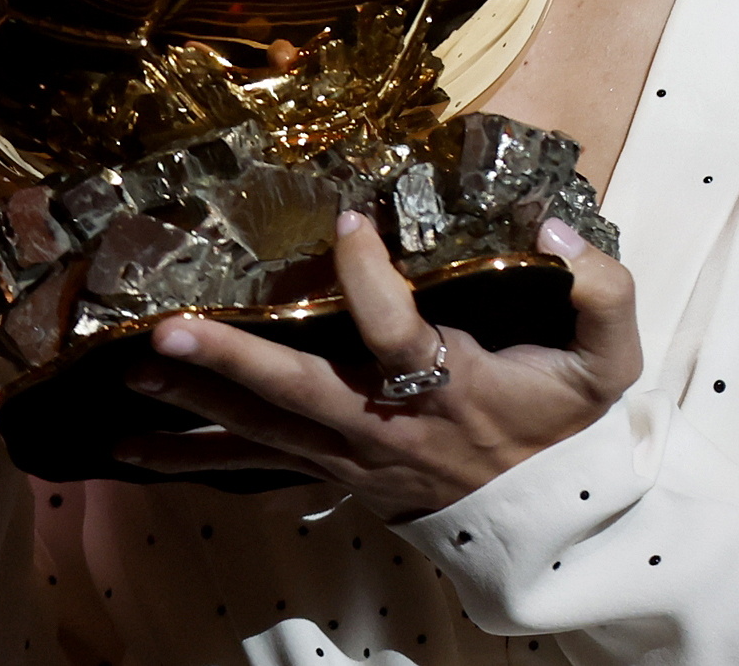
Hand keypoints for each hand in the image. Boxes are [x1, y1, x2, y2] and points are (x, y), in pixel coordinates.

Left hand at [113, 211, 642, 518]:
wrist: (550, 520)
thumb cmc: (567, 426)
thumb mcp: (610, 359)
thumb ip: (602, 289)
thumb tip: (556, 232)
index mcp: (454, 386)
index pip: (398, 331)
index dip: (367, 276)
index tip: (347, 218)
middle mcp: (390, 427)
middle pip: (300, 392)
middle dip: (230, 360)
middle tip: (164, 330)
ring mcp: (353, 457)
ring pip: (262, 432)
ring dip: (193, 402)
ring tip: (128, 373)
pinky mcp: (333, 474)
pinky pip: (253, 468)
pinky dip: (191, 457)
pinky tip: (134, 445)